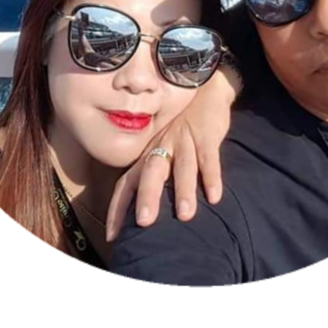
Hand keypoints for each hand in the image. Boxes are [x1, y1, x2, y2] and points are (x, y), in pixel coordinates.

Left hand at [105, 65, 239, 240]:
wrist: (204, 90)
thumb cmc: (180, 128)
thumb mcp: (161, 147)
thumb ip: (152, 176)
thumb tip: (140, 216)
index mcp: (147, 154)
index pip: (126, 183)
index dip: (118, 208)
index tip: (112, 236)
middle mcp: (162, 147)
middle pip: (150, 172)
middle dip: (147, 197)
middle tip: (144, 223)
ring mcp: (184, 140)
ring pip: (182, 166)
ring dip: (183, 190)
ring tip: (185, 216)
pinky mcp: (206, 135)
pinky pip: (209, 158)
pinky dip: (212, 176)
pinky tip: (215, 196)